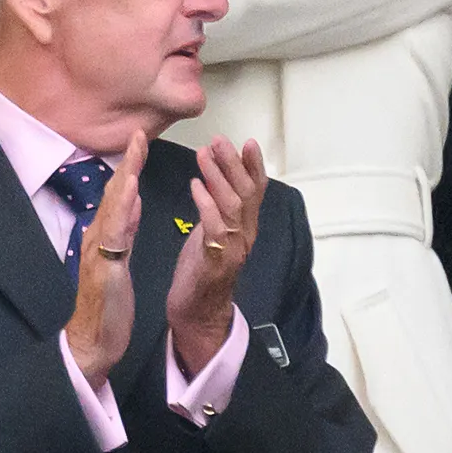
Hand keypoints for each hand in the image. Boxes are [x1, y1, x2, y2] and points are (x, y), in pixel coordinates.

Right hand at [65, 131, 145, 388]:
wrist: (92, 342)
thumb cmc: (106, 306)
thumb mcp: (119, 261)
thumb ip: (125, 230)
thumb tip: (133, 199)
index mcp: (105, 237)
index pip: (119, 196)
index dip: (130, 168)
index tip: (142, 142)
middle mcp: (97, 239)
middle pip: (114, 194)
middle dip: (127, 163)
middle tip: (140, 133)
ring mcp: (98, 252)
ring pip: (112, 208)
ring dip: (124, 178)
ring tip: (135, 151)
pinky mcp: (104, 268)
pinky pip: (114, 234)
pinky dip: (122, 210)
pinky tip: (130, 192)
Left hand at [167, 137, 267, 377]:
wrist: (196, 313)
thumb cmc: (201, 270)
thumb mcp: (212, 232)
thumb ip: (219, 207)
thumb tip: (216, 177)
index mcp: (245, 227)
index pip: (256, 190)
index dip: (254, 165)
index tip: (247, 141)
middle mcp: (245, 236)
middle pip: (247, 192)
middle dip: (234, 163)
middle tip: (220, 140)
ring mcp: (233, 249)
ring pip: (233, 205)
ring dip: (219, 177)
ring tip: (205, 154)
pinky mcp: (216, 261)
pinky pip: (215, 228)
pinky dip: (206, 204)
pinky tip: (195, 185)